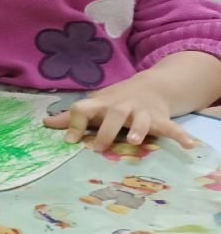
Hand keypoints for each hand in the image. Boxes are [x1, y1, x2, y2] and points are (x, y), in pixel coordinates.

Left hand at [43, 74, 193, 150]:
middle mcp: (120, 106)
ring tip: (134, 142)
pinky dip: (181, 135)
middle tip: (98, 148)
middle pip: (113, 115)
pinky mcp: (160, 118)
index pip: (84, 108)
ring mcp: (141, 112)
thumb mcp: (93, 106)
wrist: (148, 86)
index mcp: (101, 104)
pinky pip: (172, 127)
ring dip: (138, 130)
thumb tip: (44, 123)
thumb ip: (71, 117)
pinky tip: (189, 145)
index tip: (68, 140)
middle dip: (106, 130)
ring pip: (141, 120)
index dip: (75, 122)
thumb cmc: (113, 102)